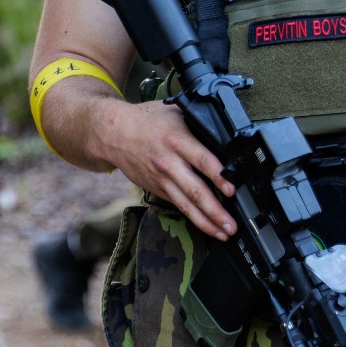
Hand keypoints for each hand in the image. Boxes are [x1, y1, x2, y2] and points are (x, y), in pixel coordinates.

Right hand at [94, 99, 235, 240]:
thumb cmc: (147, 121)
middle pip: (195, 191)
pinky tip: (206, 225)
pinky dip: (192, 216)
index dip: (218, 177)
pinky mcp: (156, 189)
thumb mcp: (175, 112)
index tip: (232, 190)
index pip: (202, 160)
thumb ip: (197, 125)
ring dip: (205, 222)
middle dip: (215, 211)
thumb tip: (224, 138)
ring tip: (222, 233)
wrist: (113, 134)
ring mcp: (162, 179)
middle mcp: (169, 163)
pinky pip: (177, 204)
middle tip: (231, 225)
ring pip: (186, 204)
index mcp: (177, 140)